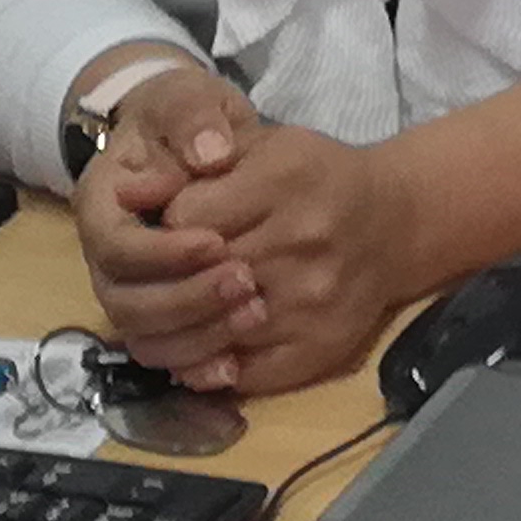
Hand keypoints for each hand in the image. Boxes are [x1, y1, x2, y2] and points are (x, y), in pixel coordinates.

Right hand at [68, 65, 260, 388]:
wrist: (191, 140)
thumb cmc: (184, 119)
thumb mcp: (185, 97)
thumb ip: (192, 118)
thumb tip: (209, 154)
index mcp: (102, 204)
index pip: (115, 245)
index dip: (161, 253)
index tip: (215, 241)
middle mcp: (106, 257)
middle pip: (124, 303)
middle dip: (184, 299)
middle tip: (244, 279)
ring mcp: (132, 290)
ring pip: (144, 338)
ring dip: (197, 335)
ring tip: (254, 311)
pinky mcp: (162, 316)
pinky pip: (167, 357)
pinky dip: (198, 366)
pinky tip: (237, 364)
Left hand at [165, 121, 423, 393]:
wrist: (394, 223)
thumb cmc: (316, 178)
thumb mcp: (262, 145)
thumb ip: (193, 159)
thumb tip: (126, 191)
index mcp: (284, 180)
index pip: (186, 219)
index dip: (165, 228)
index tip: (168, 229)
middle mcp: (302, 240)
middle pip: (197, 277)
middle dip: (168, 282)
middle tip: (162, 277)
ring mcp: (312, 301)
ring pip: (212, 332)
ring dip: (179, 330)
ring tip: (171, 316)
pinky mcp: (319, 347)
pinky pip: (243, 375)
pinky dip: (210, 369)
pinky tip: (203, 348)